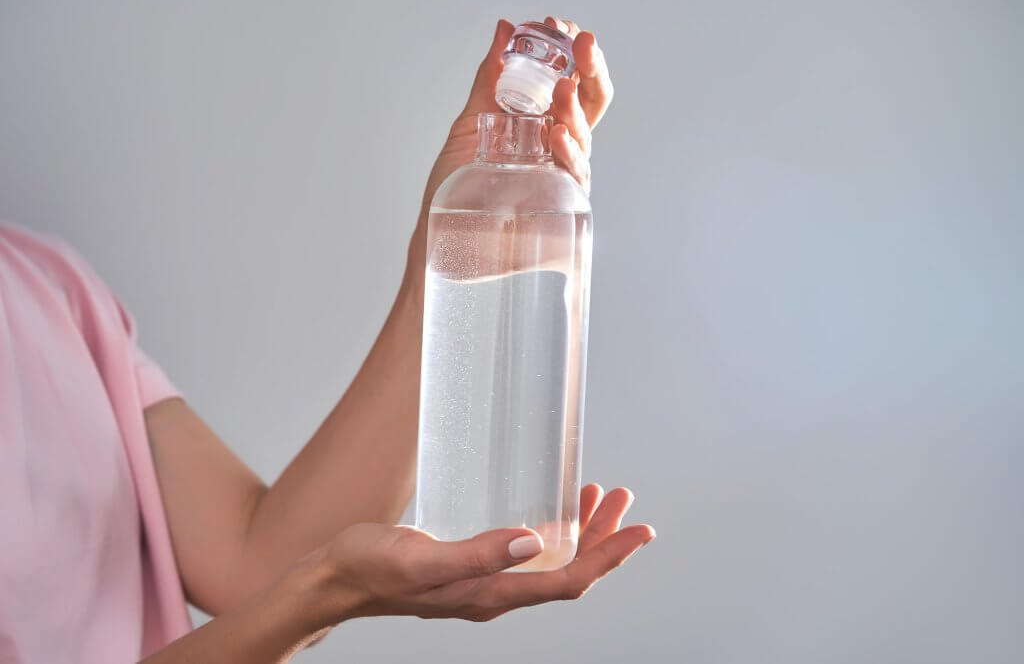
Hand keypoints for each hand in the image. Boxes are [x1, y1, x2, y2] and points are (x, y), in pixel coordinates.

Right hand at [314, 484, 652, 623]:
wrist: (334, 578)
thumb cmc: (370, 566)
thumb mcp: (420, 558)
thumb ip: (476, 553)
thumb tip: (535, 542)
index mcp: (490, 594)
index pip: (568, 582)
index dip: (609, 558)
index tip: (641, 532)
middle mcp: (494, 592)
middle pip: (567, 572)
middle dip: (602, 539)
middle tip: (622, 500)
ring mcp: (483, 582)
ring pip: (550, 563)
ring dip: (580, 534)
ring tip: (599, 499)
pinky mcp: (470, 567)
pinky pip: (526, 556)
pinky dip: (550, 533)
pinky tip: (549, 514)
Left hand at [406, 16, 612, 284]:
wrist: (440, 239)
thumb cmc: (453, 189)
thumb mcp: (471, 123)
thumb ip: (490, 79)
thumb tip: (505, 29)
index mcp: (540, 124)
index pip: (570, 82)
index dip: (572, 53)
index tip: (562, 28)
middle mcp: (557, 149)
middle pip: (589, 104)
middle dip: (591, 70)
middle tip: (581, 42)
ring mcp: (560, 178)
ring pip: (583, 137)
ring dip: (574, 108)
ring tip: (562, 87)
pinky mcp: (560, 209)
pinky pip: (574, 178)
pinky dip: (568, 153)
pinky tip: (555, 134)